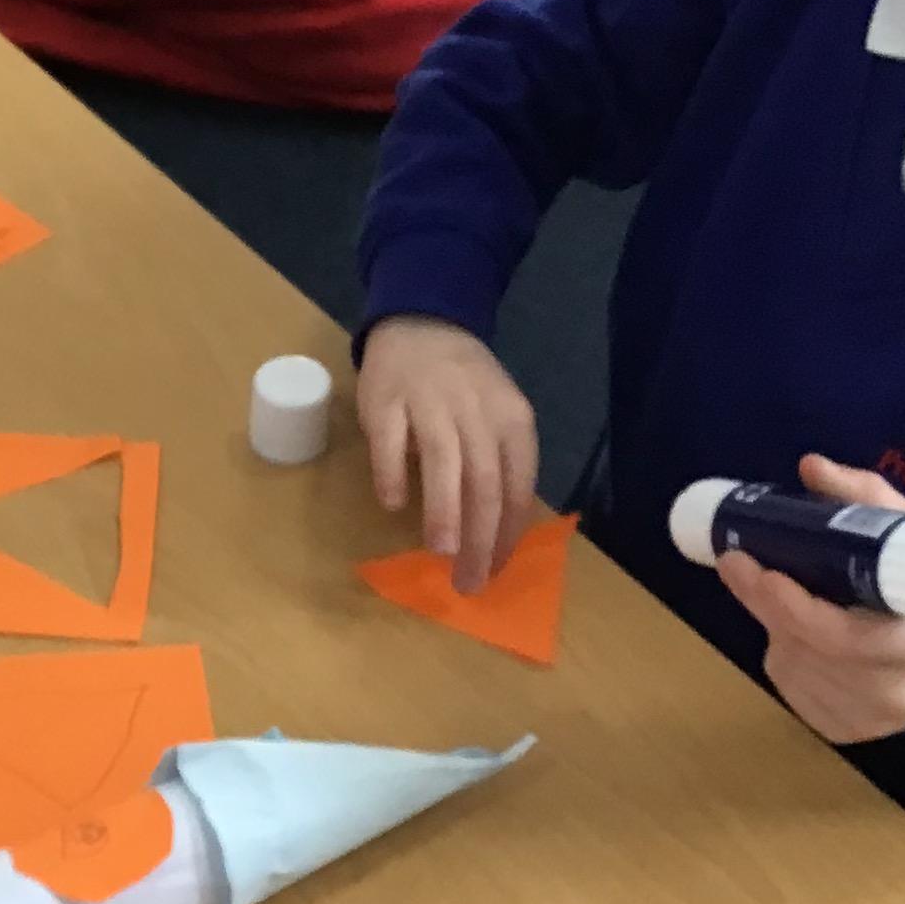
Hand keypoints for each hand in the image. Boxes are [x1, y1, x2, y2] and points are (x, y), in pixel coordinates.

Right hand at [355, 315, 540, 595]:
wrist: (422, 323)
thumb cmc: (466, 386)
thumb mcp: (499, 416)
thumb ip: (500, 465)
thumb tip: (496, 535)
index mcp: (512, 419)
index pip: (517, 484)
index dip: (509, 532)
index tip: (496, 570)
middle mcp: (476, 411)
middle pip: (484, 482)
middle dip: (479, 538)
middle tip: (468, 580)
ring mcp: (430, 402)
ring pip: (444, 463)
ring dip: (443, 512)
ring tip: (440, 553)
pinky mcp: (386, 399)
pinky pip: (389, 442)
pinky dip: (393, 475)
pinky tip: (394, 505)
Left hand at [714, 454, 904, 744]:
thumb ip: (867, 500)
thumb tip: (811, 468)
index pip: (841, 635)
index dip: (790, 604)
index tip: (755, 566)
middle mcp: (894, 691)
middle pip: (807, 648)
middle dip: (765, 602)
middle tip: (738, 565)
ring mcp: (868, 718)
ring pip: (792, 668)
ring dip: (776, 628)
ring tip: (785, 597)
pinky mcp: (846, 733)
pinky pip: (793, 690)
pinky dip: (787, 657)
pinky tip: (801, 637)